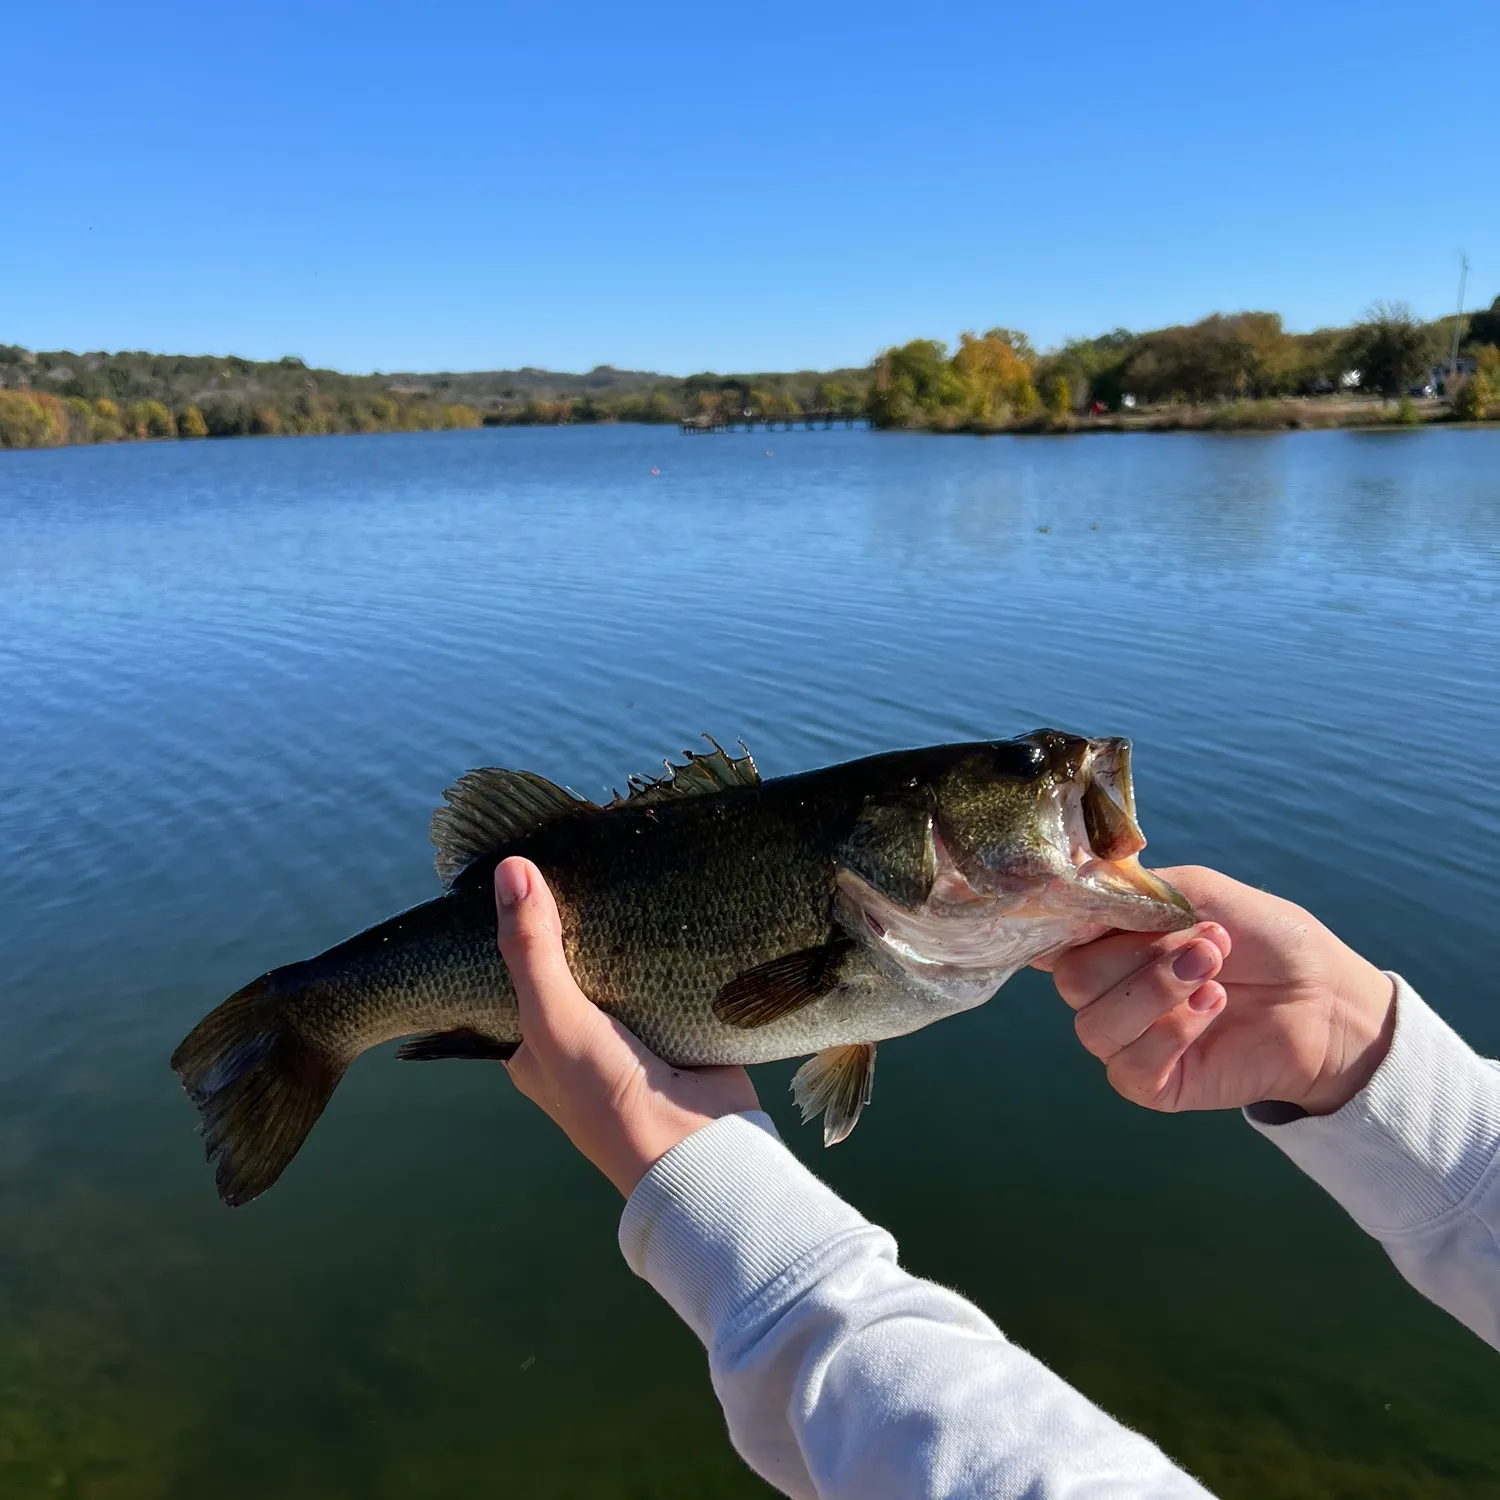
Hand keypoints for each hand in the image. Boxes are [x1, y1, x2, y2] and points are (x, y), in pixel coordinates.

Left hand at [494, 857, 759, 1195]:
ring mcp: (629, 1034)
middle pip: (567, 969)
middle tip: (576, 858)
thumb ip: (531, 949)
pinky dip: (666, 947)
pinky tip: (667, 902)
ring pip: (617, 970)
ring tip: (621, 865)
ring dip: (622, 934)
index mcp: (533, 1049)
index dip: (512, 933)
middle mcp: (576, 1042)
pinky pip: (665, 974)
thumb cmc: (606, 1095)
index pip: (512, 980)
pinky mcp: (676, 1024)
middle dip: (573, 925)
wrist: (699, 1147)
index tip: (519, 877)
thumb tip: (510, 868)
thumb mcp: (553, 1018)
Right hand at [1039, 866, 1395, 1115]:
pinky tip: (1214, 1006)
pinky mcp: (1153, 1084)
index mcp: (1108, 943)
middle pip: (1072, 980)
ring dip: (1157, 989)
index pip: (1049, 940)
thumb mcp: (1196, 891)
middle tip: (1203, 942)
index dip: (1057, 927)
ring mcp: (1128, 1040)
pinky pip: (1130, 1066)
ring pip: (1094, 1024)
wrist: (1326, 996)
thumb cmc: (1263, 937)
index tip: (1092, 910)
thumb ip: (1132, 890)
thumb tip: (1074, 887)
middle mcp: (1108, 993)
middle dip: (1137, 955)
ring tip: (1213, 970)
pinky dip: (1172, 1032)